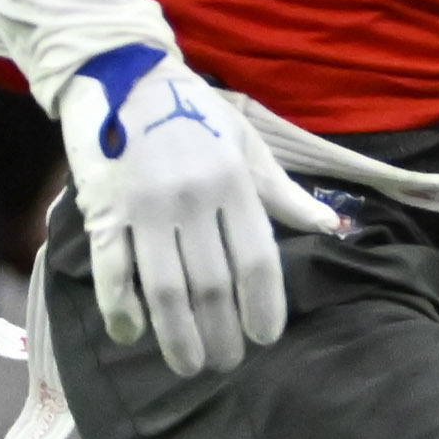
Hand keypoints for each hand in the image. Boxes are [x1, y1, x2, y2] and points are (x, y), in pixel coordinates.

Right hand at [51, 42, 338, 375]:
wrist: (122, 74)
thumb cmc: (196, 113)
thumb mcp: (250, 145)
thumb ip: (286, 194)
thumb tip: (334, 227)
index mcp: (234, 184)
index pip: (257, 260)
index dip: (263, 305)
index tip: (266, 338)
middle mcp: (193, 199)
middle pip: (212, 283)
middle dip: (222, 332)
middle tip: (229, 364)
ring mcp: (145, 206)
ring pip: (165, 286)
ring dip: (178, 334)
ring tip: (190, 365)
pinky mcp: (103, 207)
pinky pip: (111, 267)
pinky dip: (121, 306)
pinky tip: (132, 334)